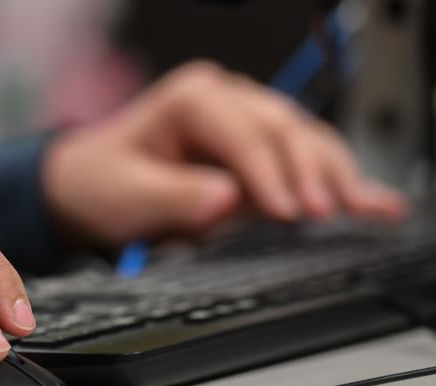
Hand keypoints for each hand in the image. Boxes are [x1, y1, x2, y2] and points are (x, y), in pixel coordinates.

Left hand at [43, 61, 407, 245]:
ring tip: (364, 209)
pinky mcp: (259, 150)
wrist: (89, 186)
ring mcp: (247, 122)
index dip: (270, 174)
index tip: (288, 211)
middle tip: (326, 213)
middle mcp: (227, 100)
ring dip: (336, 175)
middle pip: (285, 130)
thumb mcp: (129, 196)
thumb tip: (226, 199)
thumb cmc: (102, 183)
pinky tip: (370, 201)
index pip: (245, 134)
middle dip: (311, 172)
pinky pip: (304, 160)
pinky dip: (335, 181)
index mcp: (193, 99)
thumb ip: (176, 198)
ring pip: (305, 141)